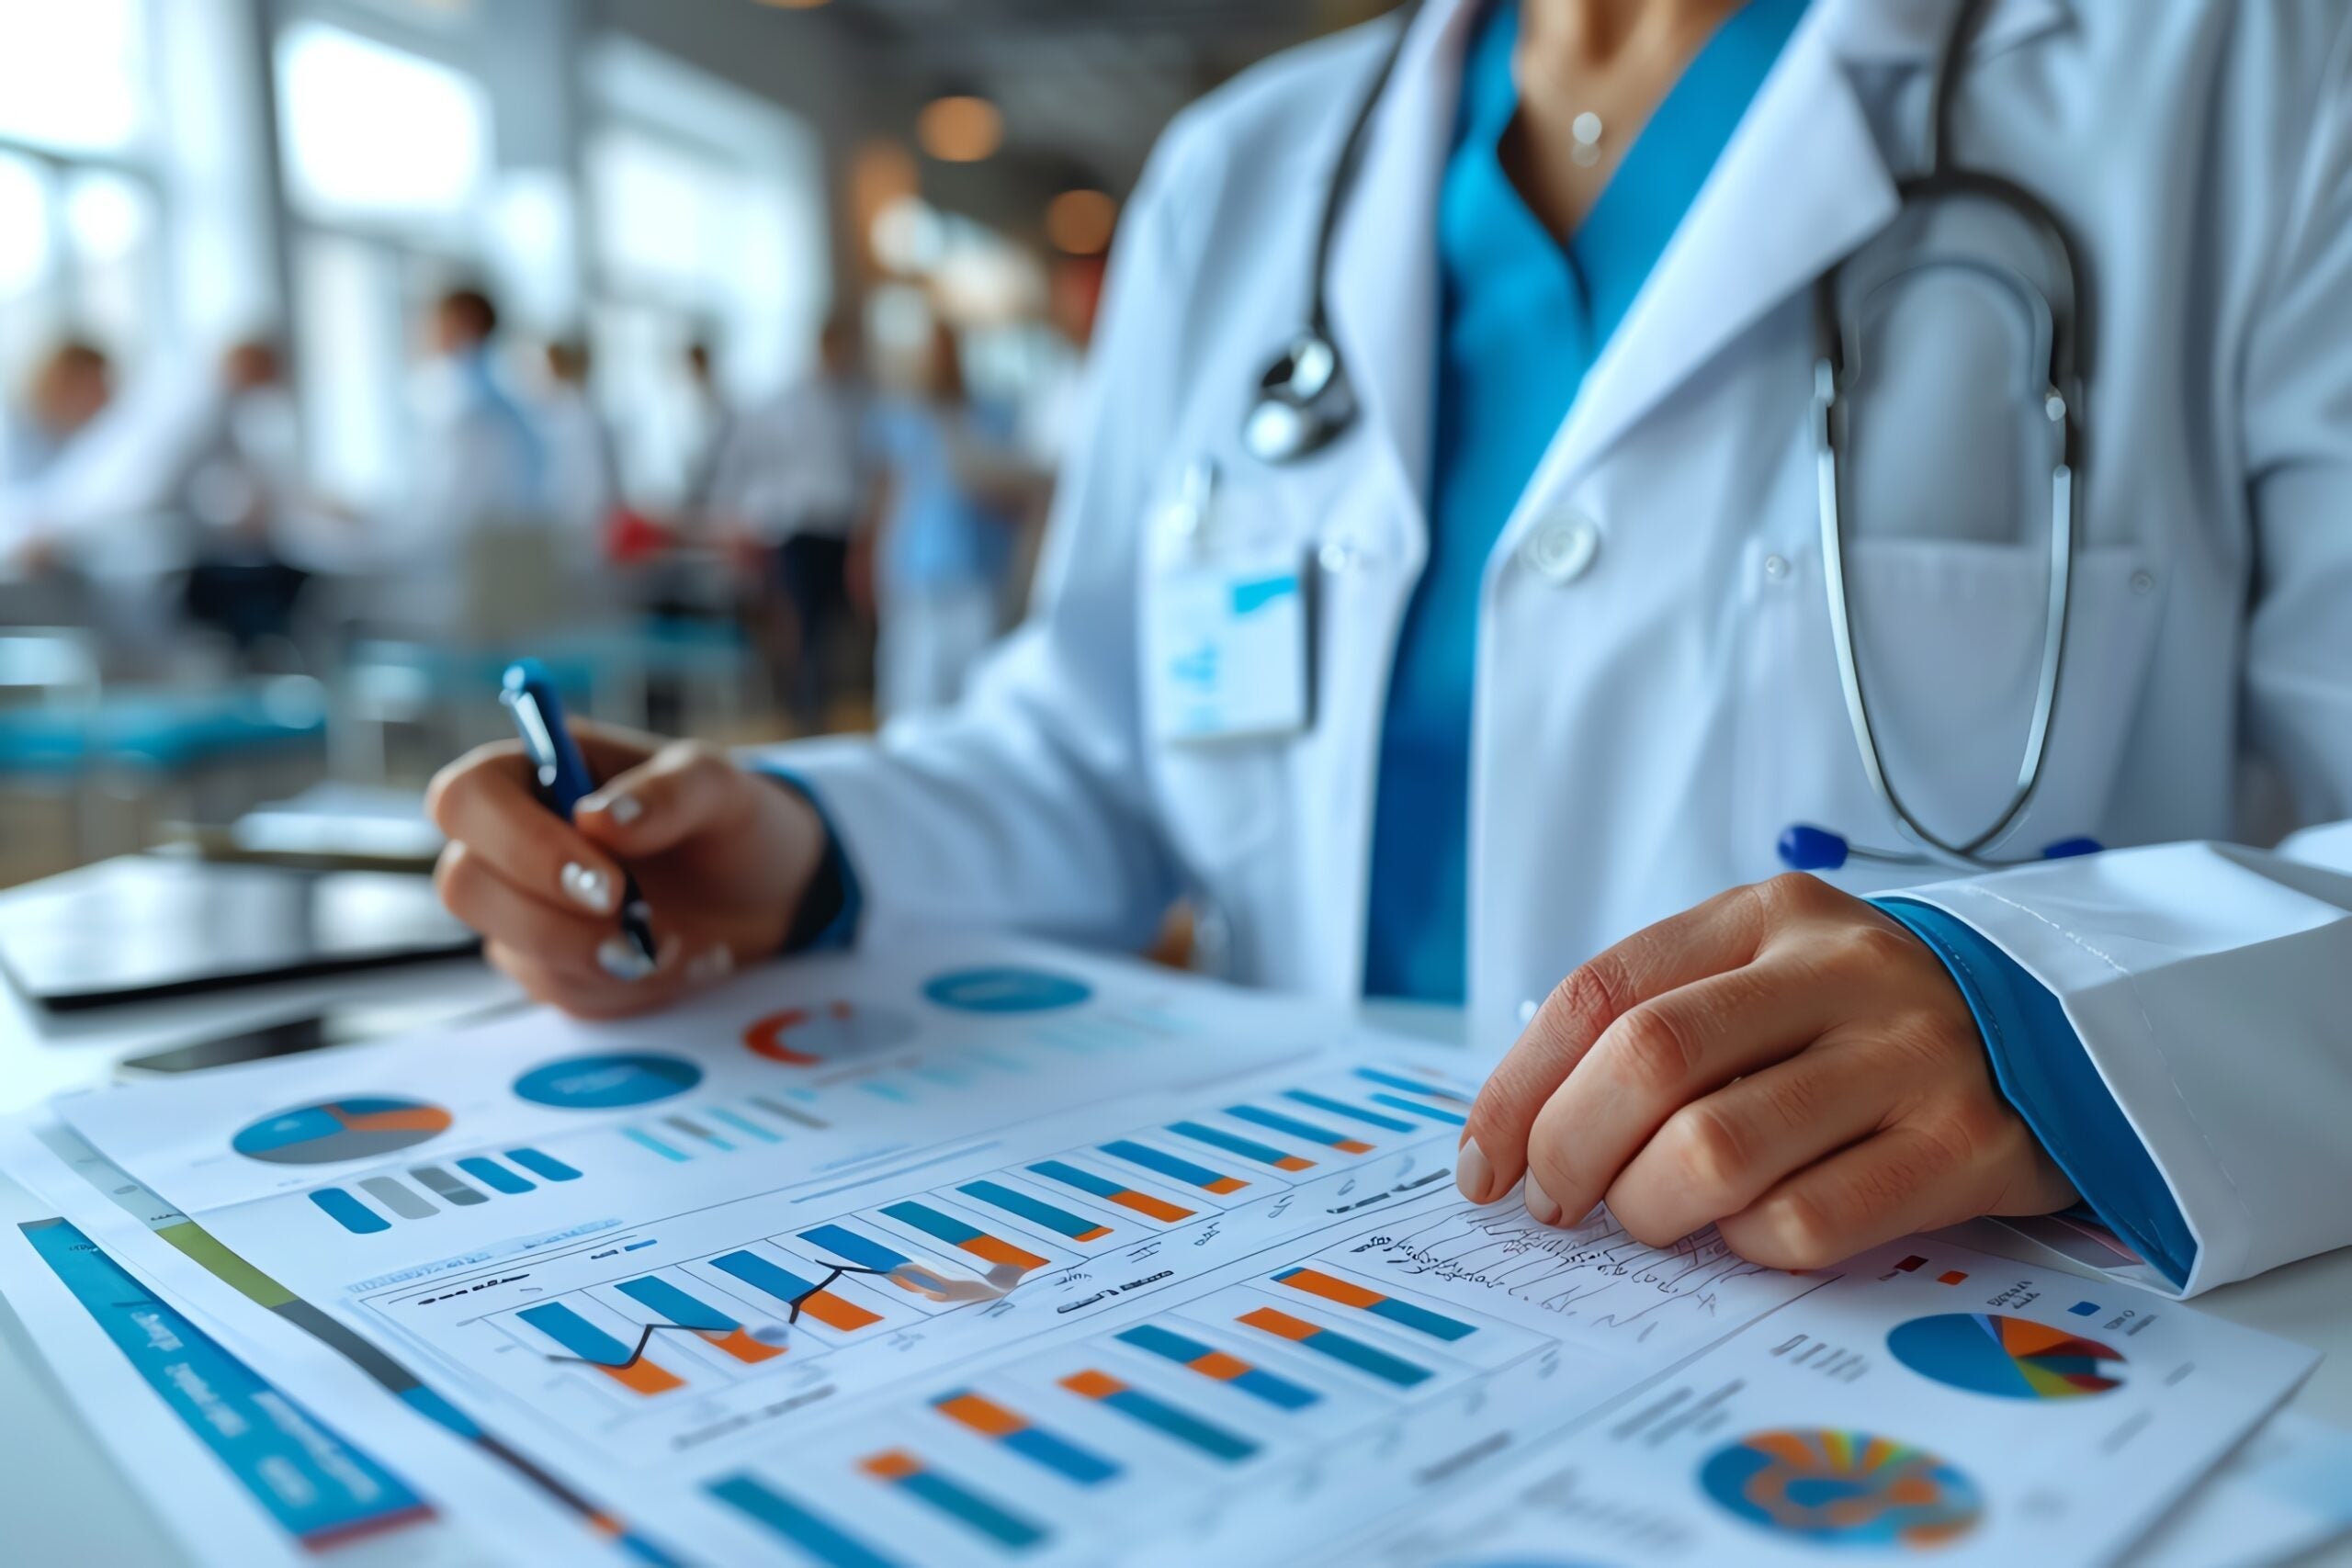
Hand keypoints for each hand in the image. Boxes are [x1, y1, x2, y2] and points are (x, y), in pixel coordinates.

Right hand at [428, 724, 828, 1017]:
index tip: (607, 883)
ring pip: (511, 949)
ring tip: (682, 944)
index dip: (520, 845)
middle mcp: (509, 840)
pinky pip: (560, 991)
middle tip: (643, 931)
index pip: (466, 798)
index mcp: (534, 770)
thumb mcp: (719, 787)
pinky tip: (684, 962)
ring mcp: (521, 907)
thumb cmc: (726, 820)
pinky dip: (629, 988)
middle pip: (464, 885)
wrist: (764, 891)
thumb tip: (596, 817)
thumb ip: (668, 792)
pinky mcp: (548, 965)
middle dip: (555, 921)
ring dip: (602, 959)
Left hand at [1453, 873, 2076, 1269]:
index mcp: (1766, 917)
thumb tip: (1519, 1132)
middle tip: (1559, 1203)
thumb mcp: (1767, 972)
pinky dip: (1747, 1244)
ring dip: (1651, 1208)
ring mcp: (1908, 1056)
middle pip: (1648, 1062)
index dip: (1520, 1087)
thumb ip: (1658, 1020)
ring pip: (1716, 1150)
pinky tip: (1750, 1232)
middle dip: (1569, 1151)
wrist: (2067, 1026)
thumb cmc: (1867, 1018)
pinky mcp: (1965, 1148)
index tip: (1486, 1161)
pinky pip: (1806, 1222)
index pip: (1600, 992)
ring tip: (1653, 1218)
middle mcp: (1838, 971)